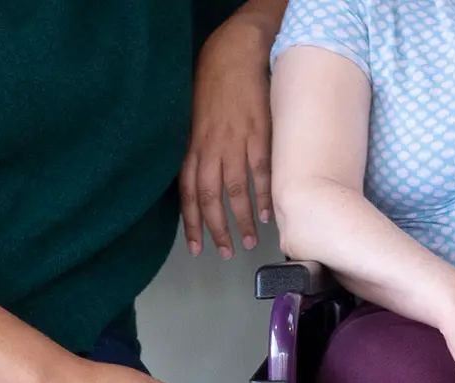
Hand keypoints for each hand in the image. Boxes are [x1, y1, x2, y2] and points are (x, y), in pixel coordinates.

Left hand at [181, 17, 272, 257]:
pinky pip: (260, 171)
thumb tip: (200, 185)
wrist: (234, 55)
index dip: (191, 224)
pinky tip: (267, 213)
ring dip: (242, 219)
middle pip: (209, 199)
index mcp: (192, 148)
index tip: (196, 249)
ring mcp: (235, 142)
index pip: (187, 195)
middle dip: (217, 230)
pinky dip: (263, 195)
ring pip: (235, 191)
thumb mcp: (195, 123)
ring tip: (250, 240)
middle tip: (226, 253)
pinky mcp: (258, 134)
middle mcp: (210, 149)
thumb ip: (198, 153)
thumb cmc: (213, 89)